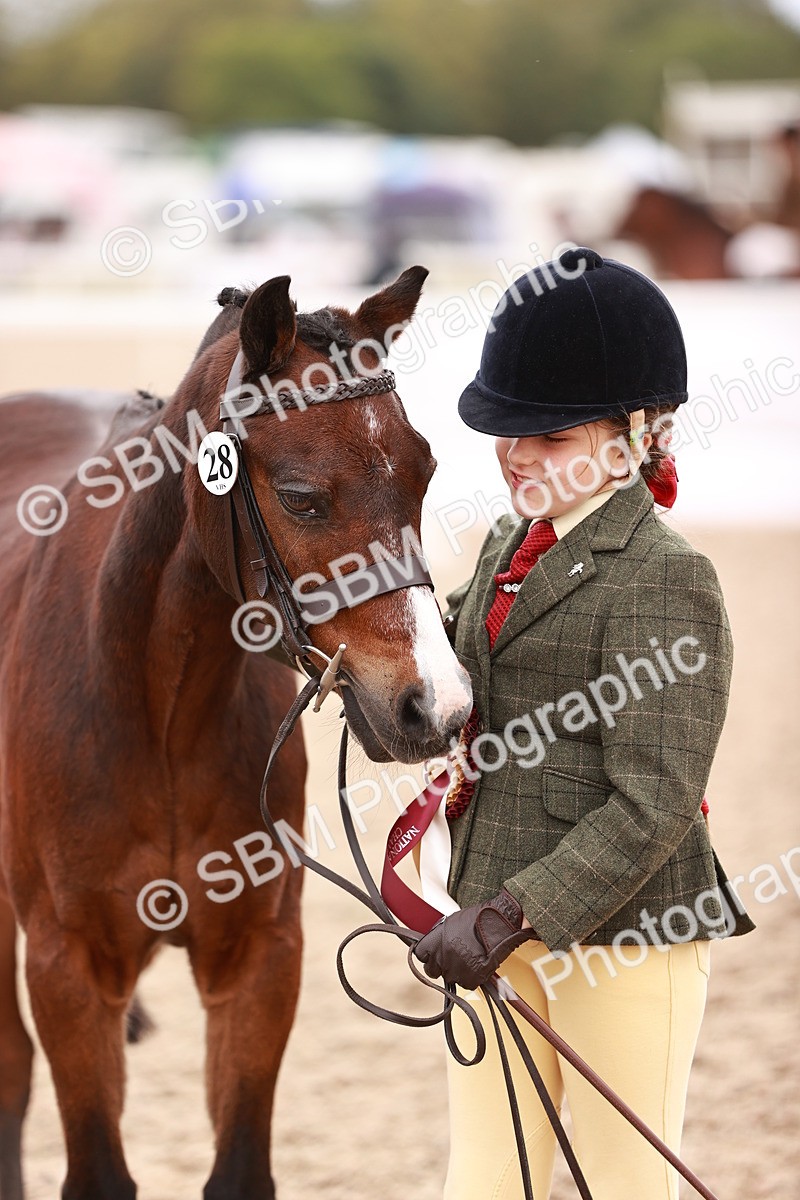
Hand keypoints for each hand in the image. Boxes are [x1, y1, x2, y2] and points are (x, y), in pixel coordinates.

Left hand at [414, 889, 534, 989]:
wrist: (499, 924)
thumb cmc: (478, 918)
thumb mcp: (451, 922)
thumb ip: (440, 937)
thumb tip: (437, 945)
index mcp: (434, 941)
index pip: (420, 955)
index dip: (427, 955)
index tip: (432, 954)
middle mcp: (441, 958)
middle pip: (431, 970)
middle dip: (439, 966)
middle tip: (452, 959)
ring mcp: (455, 971)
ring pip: (450, 977)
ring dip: (457, 971)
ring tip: (470, 957)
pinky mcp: (469, 980)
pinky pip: (466, 983)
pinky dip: (472, 976)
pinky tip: (478, 963)